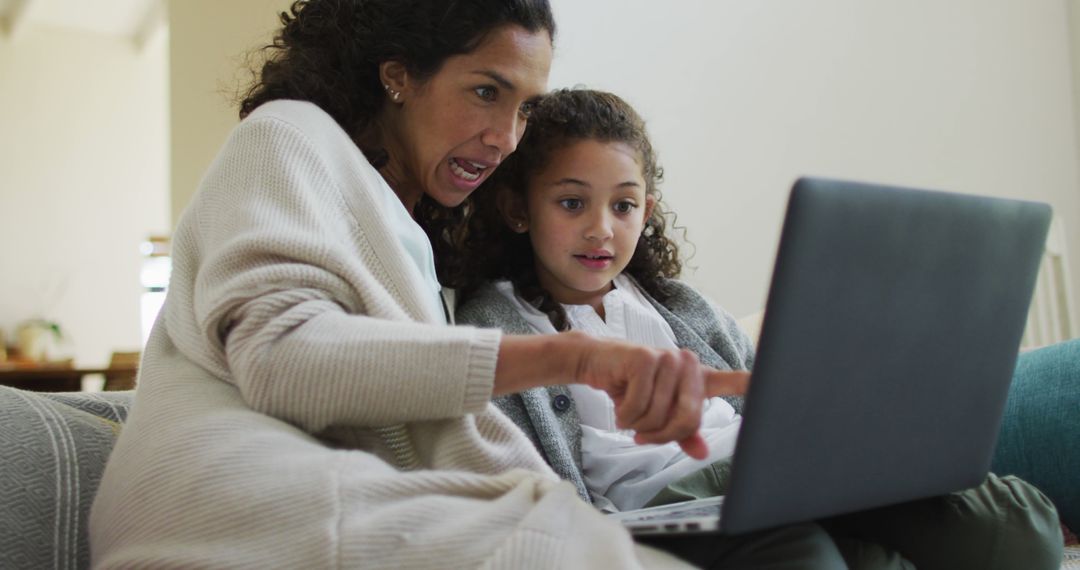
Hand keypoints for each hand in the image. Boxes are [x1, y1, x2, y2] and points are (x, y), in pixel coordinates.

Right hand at [572, 335, 748, 458]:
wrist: (596, 363)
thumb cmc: (630, 387)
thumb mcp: (658, 413)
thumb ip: (681, 432)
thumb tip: (702, 453)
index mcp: (697, 377)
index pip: (731, 380)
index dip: (748, 385)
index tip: (765, 385)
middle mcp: (688, 364)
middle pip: (687, 419)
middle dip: (661, 435)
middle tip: (643, 436)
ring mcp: (668, 358)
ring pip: (659, 415)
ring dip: (638, 425)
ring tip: (628, 415)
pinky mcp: (645, 358)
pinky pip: (638, 405)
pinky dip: (625, 415)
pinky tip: (619, 404)